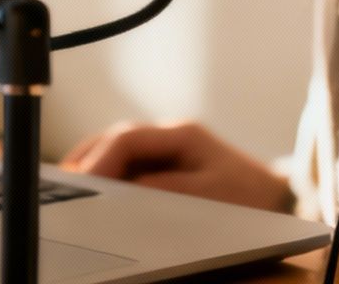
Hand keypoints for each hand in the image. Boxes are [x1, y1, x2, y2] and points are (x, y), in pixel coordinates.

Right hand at [60, 120, 293, 212]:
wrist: (277, 204)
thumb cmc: (248, 200)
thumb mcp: (206, 196)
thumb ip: (161, 189)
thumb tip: (118, 188)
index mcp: (180, 134)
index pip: (125, 137)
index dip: (98, 159)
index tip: (78, 184)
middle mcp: (169, 134)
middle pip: (113, 138)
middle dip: (85, 161)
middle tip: (61, 187)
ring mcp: (166, 147)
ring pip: (114, 148)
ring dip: (90, 165)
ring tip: (68, 189)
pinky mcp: (164, 163)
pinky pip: (124, 162)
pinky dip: (103, 173)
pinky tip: (90, 190)